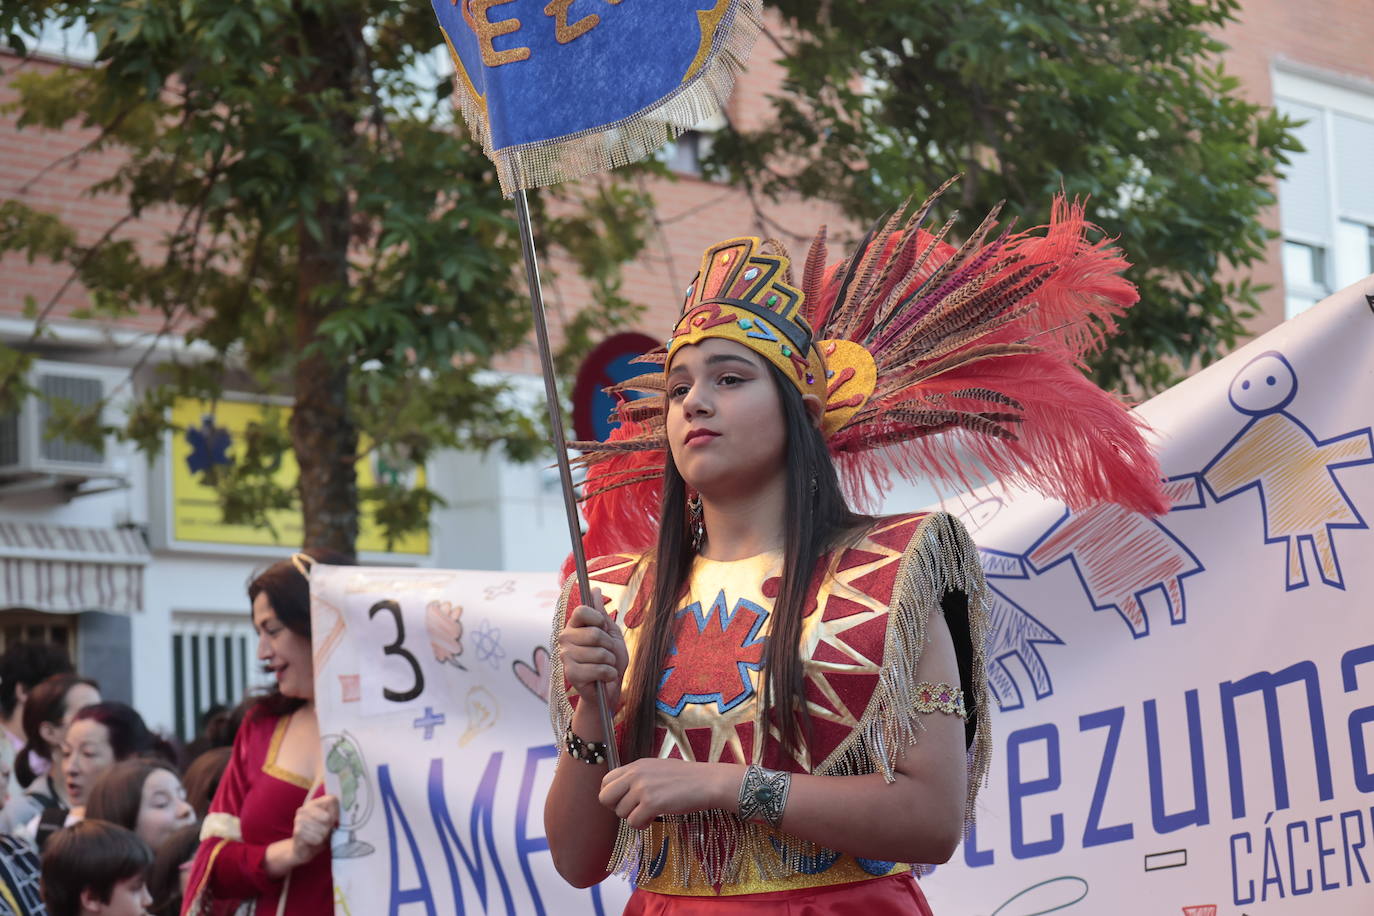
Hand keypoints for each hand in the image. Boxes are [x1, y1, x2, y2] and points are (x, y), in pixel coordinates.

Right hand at [290, 794, 339, 866]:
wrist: (302, 850)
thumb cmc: (319, 835)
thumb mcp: (330, 824)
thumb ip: (335, 817)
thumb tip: (337, 820)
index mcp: (314, 803)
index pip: (332, 800)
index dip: (336, 812)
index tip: (335, 821)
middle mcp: (305, 808)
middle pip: (328, 817)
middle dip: (329, 827)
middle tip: (325, 832)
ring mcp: (299, 819)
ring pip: (323, 829)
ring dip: (323, 836)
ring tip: (318, 837)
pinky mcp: (297, 831)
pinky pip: (317, 838)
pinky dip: (318, 842)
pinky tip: (312, 842)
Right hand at [557, 589, 627, 709]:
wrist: (610, 687)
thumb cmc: (610, 659)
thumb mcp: (610, 632)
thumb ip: (601, 613)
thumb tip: (595, 588)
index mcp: (574, 626)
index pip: (582, 611)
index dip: (598, 619)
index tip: (603, 628)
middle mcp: (565, 639)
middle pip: (595, 633)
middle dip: (609, 645)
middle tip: (607, 653)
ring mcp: (566, 656)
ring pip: (599, 653)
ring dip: (610, 662)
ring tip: (605, 666)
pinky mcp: (571, 674)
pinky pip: (599, 669)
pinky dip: (609, 674)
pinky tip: (604, 678)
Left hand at [598, 758, 742, 828]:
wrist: (708, 782)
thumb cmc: (686, 778)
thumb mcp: (657, 769)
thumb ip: (638, 778)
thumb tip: (622, 794)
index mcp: (636, 765)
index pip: (606, 781)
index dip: (612, 795)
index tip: (625, 801)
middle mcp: (635, 774)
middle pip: (605, 797)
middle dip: (616, 808)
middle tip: (633, 810)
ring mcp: (643, 789)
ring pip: (621, 813)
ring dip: (634, 818)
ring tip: (649, 813)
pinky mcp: (651, 803)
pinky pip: (633, 823)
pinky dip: (642, 825)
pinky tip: (652, 819)